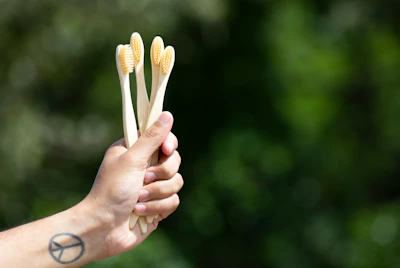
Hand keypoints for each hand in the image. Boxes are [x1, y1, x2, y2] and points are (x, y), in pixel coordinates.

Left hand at [81, 112, 182, 258]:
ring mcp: (153, 187)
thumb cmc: (111, 190)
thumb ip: (152, 137)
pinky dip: (156, 207)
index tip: (166, 149)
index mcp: (135, 151)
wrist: (103, 228)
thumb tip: (167, 114)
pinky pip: (174, 201)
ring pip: (177, 182)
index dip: (168, 144)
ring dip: (156, 192)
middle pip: (174, 160)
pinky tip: (139, 212)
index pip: (164, 138)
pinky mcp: (158, 205)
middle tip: (142, 179)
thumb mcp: (132, 159)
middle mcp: (145, 166)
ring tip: (137, 199)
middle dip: (160, 173)